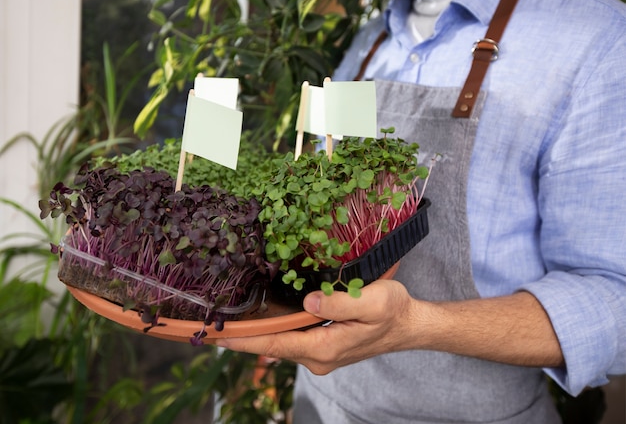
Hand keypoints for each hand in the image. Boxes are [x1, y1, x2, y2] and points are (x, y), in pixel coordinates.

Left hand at [216, 279, 418, 374]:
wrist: (409, 326)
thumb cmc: (394, 311)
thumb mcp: (372, 301)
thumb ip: (339, 302)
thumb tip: (308, 301)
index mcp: (324, 348)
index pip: (274, 343)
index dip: (243, 339)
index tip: (215, 335)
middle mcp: (317, 357)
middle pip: (271, 346)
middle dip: (242, 336)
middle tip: (211, 323)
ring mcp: (319, 354)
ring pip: (280, 343)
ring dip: (256, 332)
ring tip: (228, 319)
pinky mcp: (323, 347)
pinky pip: (291, 339)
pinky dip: (273, 330)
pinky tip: (260, 319)